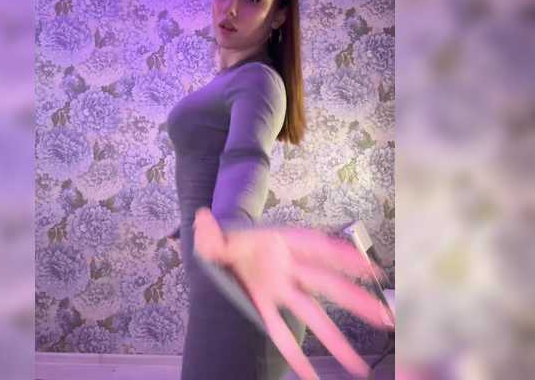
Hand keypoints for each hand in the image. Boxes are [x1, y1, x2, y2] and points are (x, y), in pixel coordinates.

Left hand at [193, 207, 393, 379]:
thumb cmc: (227, 239)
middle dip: (353, 299)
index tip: (367, 267)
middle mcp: (285, 268)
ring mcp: (279, 288)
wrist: (221, 244)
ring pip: (311, 313)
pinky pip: (281, 331)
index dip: (340, 254)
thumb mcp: (214, 234)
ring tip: (356, 363)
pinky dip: (294, 354)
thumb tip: (202, 220)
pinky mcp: (266, 304)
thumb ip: (209, 232)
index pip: (314, 247)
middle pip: (324, 284)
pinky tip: (308, 376)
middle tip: (383, 317)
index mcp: (278, 244)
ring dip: (334, 336)